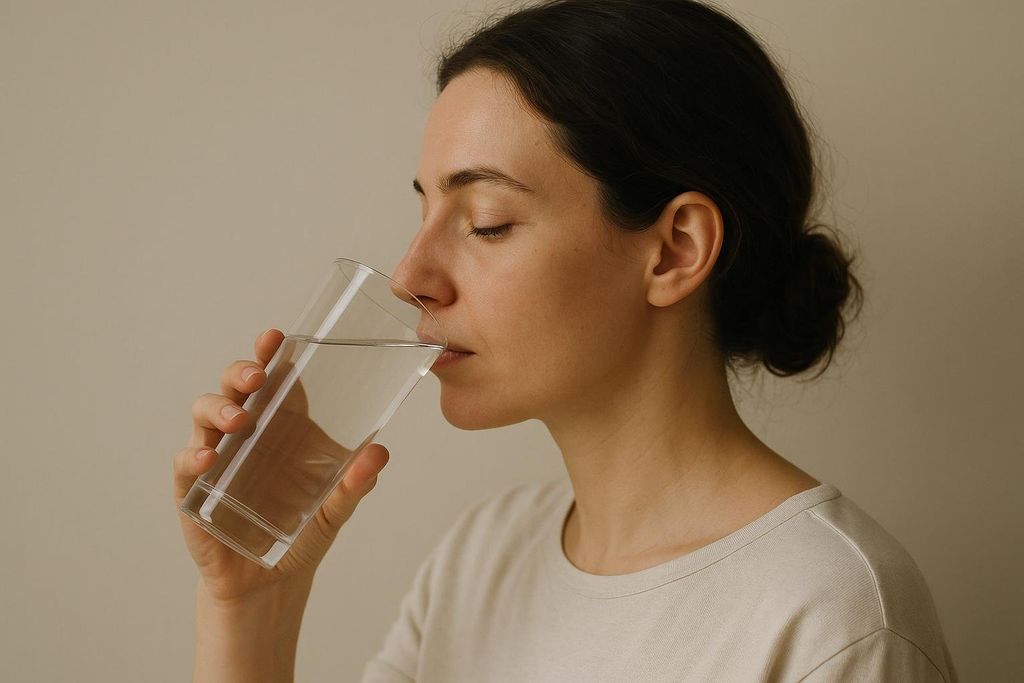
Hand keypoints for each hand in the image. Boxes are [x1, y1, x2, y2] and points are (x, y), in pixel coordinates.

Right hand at [172, 328, 389, 602]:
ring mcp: (216, 457)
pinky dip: (194, 456)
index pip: (272, 380)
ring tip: (239, 418)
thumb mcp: (335, 508)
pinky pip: (186, 464)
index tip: (276, 338)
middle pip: (234, 387)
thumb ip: (356, 482)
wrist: (269, 582)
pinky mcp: (193, 489)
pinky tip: (209, 459)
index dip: (270, 355)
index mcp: (280, 426)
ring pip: (204, 415)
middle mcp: (245, 433)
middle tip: (257, 376)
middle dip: (241, 373)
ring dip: (219, 409)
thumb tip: (379, 453)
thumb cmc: (301, 531)